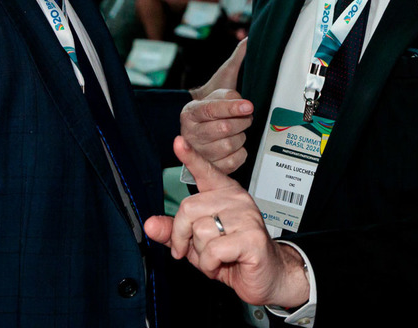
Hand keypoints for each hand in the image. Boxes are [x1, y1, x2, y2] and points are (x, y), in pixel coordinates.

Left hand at [144, 137, 309, 307]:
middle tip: (194, 251)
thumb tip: (150, 225)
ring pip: (200, 231)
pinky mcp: (252, 237)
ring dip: (201, 255)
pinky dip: (210, 265)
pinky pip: (213, 250)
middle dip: (182, 237)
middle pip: (188, 209)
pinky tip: (223, 265)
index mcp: (223, 193)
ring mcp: (246, 216)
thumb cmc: (232, 256)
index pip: (205, 170)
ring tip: (216, 258)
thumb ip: (173, 232)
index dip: (190, 156)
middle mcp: (236, 199)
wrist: (268, 275)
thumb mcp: (196, 244)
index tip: (178, 141)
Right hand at [185, 40, 252, 173]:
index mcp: (191, 111)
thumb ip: (236, 60)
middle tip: (245, 115)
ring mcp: (199, 152)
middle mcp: (190, 132)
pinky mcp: (210, 167)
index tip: (248, 105)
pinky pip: (235, 160)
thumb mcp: (222, 80)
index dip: (232, 107)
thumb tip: (249, 39)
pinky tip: (237, 144)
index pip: (213, 109)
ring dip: (242, 136)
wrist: (202, 131)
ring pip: (232, 145)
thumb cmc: (213, 104)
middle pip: (225, 129)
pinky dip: (242, 152)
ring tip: (239, 129)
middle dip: (241, 120)